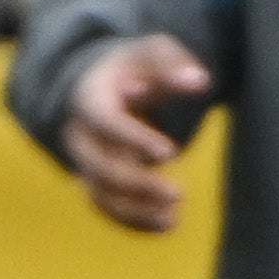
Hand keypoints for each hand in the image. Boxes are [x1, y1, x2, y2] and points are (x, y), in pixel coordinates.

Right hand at [58, 35, 209, 232]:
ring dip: (133, 210)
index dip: (132, 139)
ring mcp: (85, 161)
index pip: (104, 123)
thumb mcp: (153, 53)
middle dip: (135, 184)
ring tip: (173, 217)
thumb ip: (173, 64)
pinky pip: (106, 207)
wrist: (109, 85)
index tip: (170, 153)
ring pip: (99, 194)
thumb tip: (199, 82)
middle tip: (177, 193)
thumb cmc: (137, 67)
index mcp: (90, 99)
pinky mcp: (97, 180)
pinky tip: (167, 226)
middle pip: (97, 166)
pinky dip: (133, 221)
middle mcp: (80, 134)